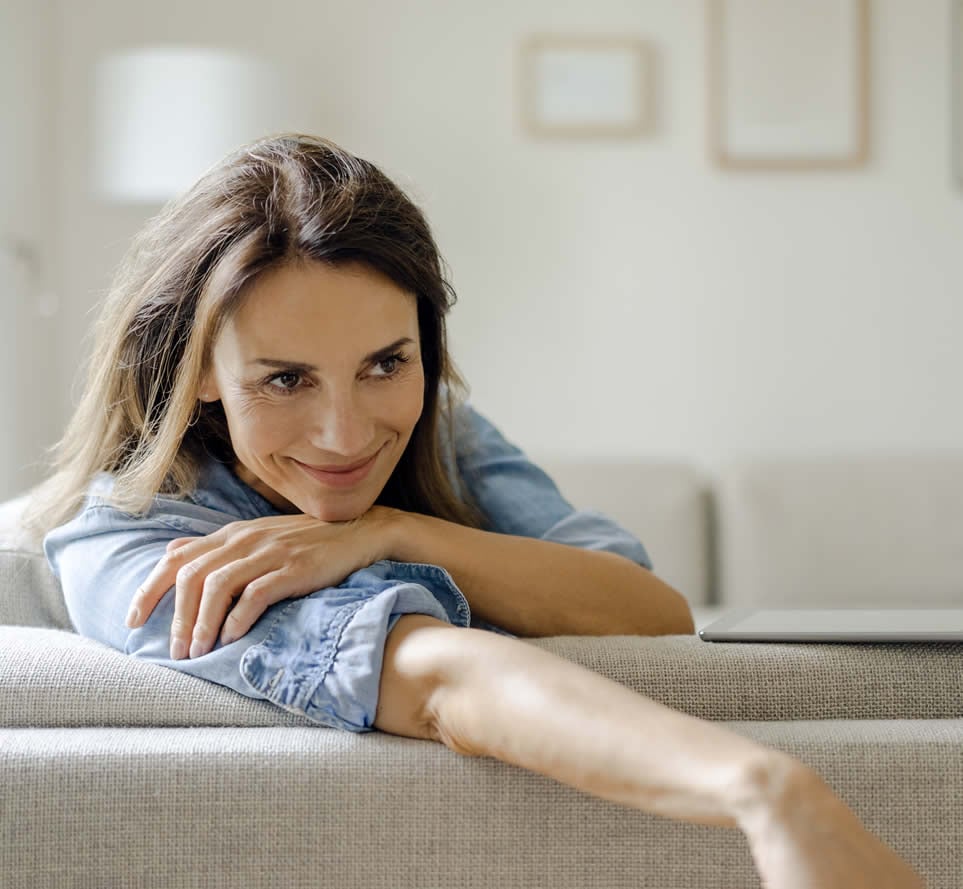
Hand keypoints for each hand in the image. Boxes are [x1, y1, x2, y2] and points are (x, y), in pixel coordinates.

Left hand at [125, 506, 399, 659]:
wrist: (358, 532)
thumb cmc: (307, 541)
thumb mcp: (258, 536)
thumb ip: (218, 546)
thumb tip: (172, 554)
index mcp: (232, 534)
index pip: (175, 558)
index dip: (148, 590)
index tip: (133, 622)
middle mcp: (244, 540)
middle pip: (190, 576)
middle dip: (175, 618)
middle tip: (175, 652)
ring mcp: (269, 553)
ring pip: (217, 586)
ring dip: (202, 624)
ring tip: (199, 652)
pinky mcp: (294, 568)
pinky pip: (256, 594)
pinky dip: (238, 618)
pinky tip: (233, 638)